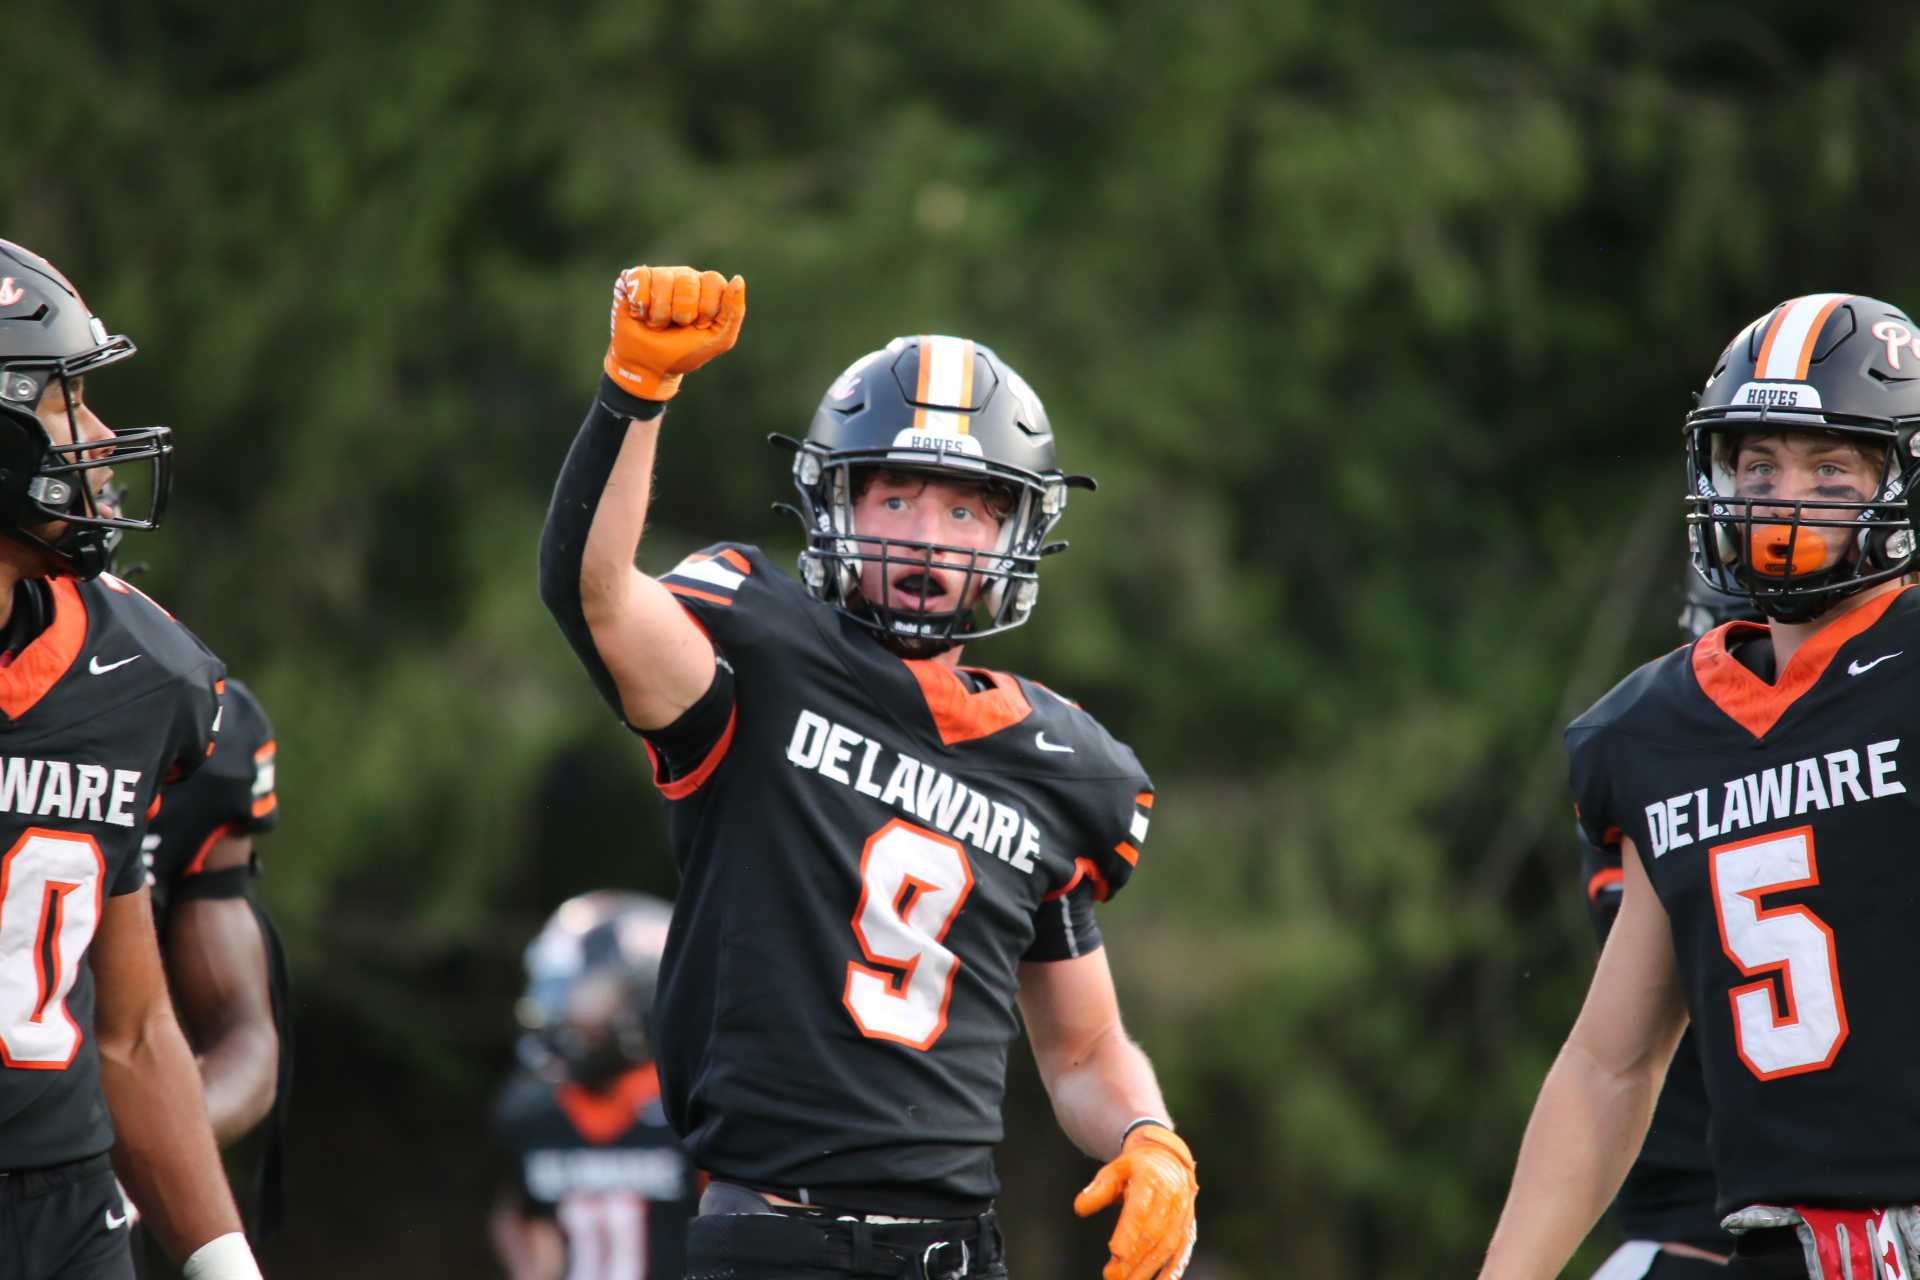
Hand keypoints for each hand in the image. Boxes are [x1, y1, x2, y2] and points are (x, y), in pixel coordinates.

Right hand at [603, 265, 746, 399]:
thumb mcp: (719, 340)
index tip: (698, 326)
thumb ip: (735, 312)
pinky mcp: (633, 279)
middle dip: (681, 313)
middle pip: (688, 281)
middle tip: (675, 326)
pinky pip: (639, 278)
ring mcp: (659, 275)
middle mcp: (684, 276)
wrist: (647, 368)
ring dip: (659, 314)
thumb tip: (738, 278)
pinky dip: (639, 304)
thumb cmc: (683, 352)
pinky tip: (639, 314)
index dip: (705, 308)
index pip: (713, 281)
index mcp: (707, 288)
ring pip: (662, 280)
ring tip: (657, 324)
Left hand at [1074, 1124, 1197, 1279]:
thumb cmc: (1136, 1169)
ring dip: (1148, 1268)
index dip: (1129, 1231)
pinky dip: (1173, 1271)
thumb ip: (1098, 1189)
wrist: (1168, 1160)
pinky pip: (1182, 1252)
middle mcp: (1170, 1200)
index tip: (1115, 1250)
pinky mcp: (1187, 1229)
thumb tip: (1080, 1208)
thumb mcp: (1115, 1169)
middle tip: (1112, 1275)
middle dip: (1133, 1257)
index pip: (1140, 1209)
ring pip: (1166, 1246)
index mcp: (1151, 1180)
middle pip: (1152, 1233)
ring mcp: (1181, 1216)